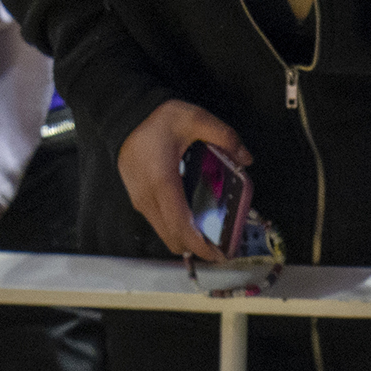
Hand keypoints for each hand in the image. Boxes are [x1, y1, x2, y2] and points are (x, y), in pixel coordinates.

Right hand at [117, 99, 248, 261]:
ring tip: (212, 239)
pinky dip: (176, 230)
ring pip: (164, 233)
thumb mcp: (195, 118)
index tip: (220, 255)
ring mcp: (140, 199)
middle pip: (173, 237)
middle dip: (198, 248)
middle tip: (223, 249)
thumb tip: (246, 158)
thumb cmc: (156, 119)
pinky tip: (195, 224)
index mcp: (163, 181)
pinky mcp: (138, 198)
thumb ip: (224, 136)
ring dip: (187, 241)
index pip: (181, 225)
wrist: (124, 115)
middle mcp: (148, 196)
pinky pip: (158, 223)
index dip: (200, 245)